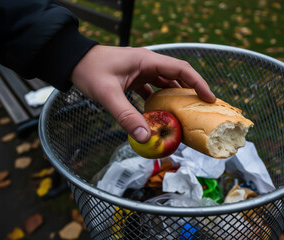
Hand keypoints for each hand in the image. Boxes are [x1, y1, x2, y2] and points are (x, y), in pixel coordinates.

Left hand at [71, 45, 215, 142]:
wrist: (74, 61)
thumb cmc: (89, 70)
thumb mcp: (107, 94)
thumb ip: (125, 115)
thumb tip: (143, 137)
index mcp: (146, 61)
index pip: (180, 69)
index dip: (198, 83)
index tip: (209, 98)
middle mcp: (147, 63)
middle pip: (177, 76)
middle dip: (190, 91)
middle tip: (201, 110)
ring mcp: (141, 69)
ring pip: (166, 82)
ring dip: (175, 96)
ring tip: (184, 113)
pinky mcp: (135, 77)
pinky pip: (153, 87)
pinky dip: (159, 99)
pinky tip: (160, 113)